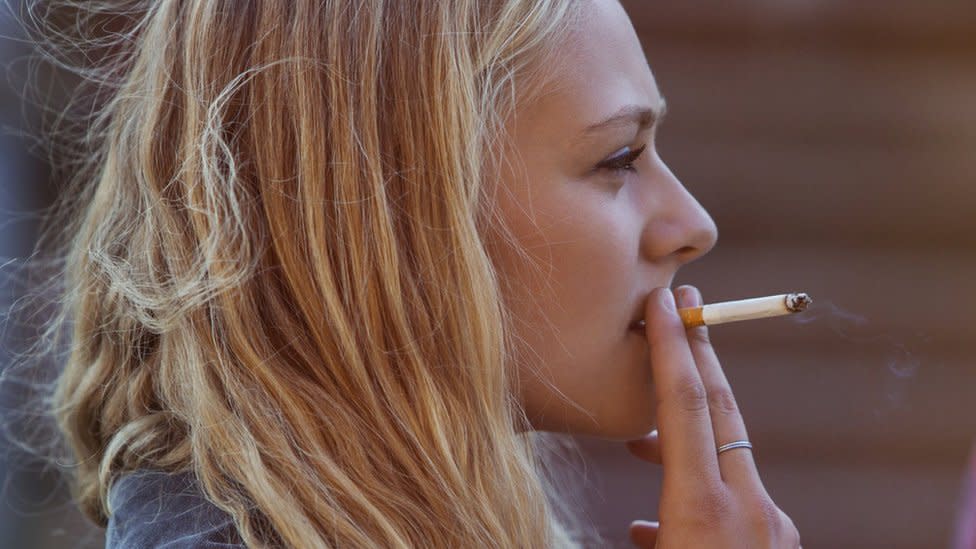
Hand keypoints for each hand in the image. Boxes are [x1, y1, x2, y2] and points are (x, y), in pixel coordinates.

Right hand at [624, 285, 800, 547]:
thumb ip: (647, 533)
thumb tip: (637, 529)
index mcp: (703, 510)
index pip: (686, 407)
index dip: (673, 348)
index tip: (664, 302)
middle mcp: (748, 508)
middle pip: (721, 409)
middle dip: (698, 351)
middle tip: (686, 303)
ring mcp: (772, 524)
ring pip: (729, 454)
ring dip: (691, 427)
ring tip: (645, 436)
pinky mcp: (781, 543)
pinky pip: (738, 499)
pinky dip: (704, 489)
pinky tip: (666, 517)